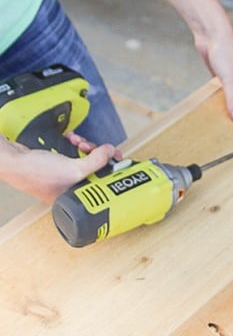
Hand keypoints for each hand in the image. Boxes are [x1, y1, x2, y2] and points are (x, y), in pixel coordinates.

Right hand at [1, 134, 120, 204]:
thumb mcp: (73, 169)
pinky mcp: (59, 163)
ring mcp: (65, 175)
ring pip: (86, 157)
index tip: (117, 158)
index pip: (103, 184)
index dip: (111, 169)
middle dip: (96, 153)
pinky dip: (75, 143)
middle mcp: (72, 188)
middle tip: (92, 148)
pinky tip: (71, 139)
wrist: (13, 161)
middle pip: (97, 168)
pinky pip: (74, 151)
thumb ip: (95, 161)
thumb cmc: (36, 173)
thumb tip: (109, 151)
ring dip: (86, 146)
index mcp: (77, 197)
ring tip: (79, 142)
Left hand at [193, 14, 232, 120]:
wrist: (211, 34)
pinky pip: (220, 96)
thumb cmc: (226, 51)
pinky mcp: (220, 81)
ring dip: (227, 110)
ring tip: (223, 128)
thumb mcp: (230, 80)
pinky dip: (217, 103)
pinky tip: (212, 114)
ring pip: (231, 102)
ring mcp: (232, 83)